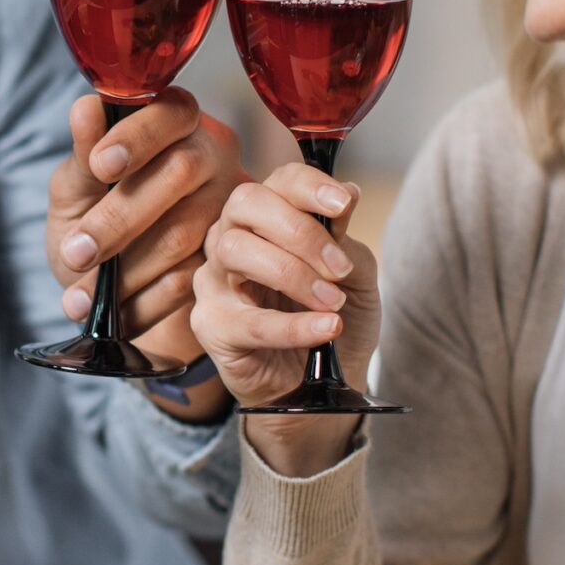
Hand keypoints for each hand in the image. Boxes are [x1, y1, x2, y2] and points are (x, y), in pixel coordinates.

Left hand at [45, 89, 243, 361]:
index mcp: (172, 121)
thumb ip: (81, 155)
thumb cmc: (90, 215)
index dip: (136, 137)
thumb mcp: (75, 187)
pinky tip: (109, 315)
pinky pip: (186, 281)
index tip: (99, 166)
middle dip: (119, 219)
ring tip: (79, 296)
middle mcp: (211, 155)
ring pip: (182, 234)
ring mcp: (226, 209)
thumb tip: (84, 108)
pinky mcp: (227, 261)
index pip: (169, 112)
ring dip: (125, 271)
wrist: (109, 282)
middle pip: (179, 174)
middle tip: (75, 252)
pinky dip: (140, 303)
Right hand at [191, 164, 379, 475]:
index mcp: (266, 217)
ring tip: (333, 302)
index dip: (310, 186)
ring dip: (293, 274)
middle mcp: (232, 238)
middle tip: (339, 267)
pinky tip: (327, 327)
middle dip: (299, 230)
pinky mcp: (210, 325)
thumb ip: (344, 238)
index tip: (344, 203)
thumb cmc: (329, 316)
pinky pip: (248, 320)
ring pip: (235, 251)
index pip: (278, 181)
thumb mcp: (354, 274)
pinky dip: (293, 325)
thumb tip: (347, 193)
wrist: (320, 382)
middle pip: (246, 204)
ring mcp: (214, 280)